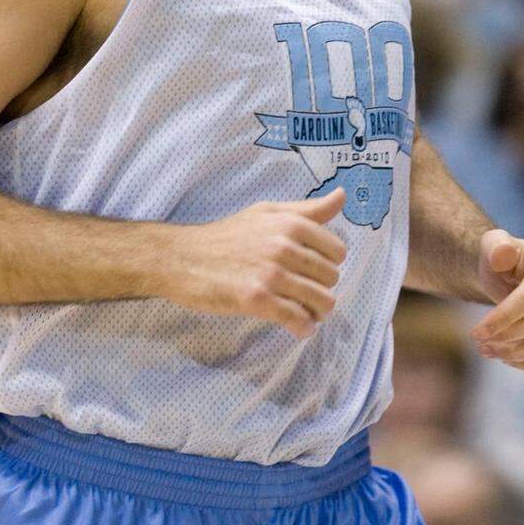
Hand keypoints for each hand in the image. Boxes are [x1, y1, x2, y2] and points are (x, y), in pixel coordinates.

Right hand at [175, 187, 347, 337]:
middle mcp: (284, 246)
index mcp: (290, 224)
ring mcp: (271, 274)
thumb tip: (342, 196)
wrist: (182, 257)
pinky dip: (304, 328)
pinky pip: (298, 319)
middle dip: (322, 289)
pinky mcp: (257, 299)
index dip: (329, 264)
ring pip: (321, 301)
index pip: (337, 251)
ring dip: (317, 312)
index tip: (313, 271)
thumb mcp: (266, 213)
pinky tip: (298, 328)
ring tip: (306, 313)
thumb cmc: (225, 236)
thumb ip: (306, 210)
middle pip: (331, 278)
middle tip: (304, 294)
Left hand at [471, 230, 523, 370]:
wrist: (521, 276)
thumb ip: (495, 246)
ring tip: (489, 351)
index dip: (501, 319)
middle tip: (480, 345)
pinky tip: (508, 358)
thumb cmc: (504, 262)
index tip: (476, 334)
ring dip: (515, 355)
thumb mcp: (492, 247)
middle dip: (506, 338)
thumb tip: (502, 254)